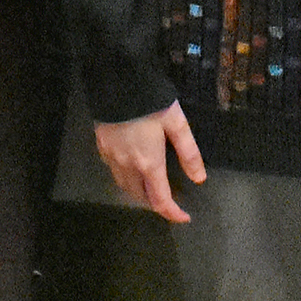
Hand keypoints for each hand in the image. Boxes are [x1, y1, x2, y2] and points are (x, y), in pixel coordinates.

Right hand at [95, 104, 206, 221]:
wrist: (116, 82)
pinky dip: (126, 180)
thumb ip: (188, 152)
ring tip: (153, 188)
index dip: (172, 213)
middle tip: (171, 200)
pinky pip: (114, 173)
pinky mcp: (101, 146)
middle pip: (140, 197)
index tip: (184, 218)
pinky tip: (133, 169)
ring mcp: (111, 157)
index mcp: (148, 163)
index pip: (160, 200)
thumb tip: (199, 179)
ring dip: (140, 193)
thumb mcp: (177, 123)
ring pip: (125, 187)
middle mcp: (127, 166)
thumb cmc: (151, 102)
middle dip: (156, 203)